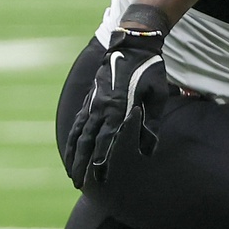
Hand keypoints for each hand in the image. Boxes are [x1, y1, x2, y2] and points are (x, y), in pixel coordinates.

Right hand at [65, 26, 171, 187]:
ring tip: (72, 173)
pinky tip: (71, 149)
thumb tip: (147, 152)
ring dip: (73, 155)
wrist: (133, 44)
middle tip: (79, 184)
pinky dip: (73, 137)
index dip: (101, 160)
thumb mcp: (157, 97)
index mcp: (118, 108)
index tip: (99, 178)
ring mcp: (93, 102)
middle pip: (87, 141)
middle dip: (82, 164)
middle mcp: (101, 107)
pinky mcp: (91, 98)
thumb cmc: (150, 71)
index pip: (107, 140)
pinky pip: (79, 122)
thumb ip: (150, 125)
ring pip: (78, 133)